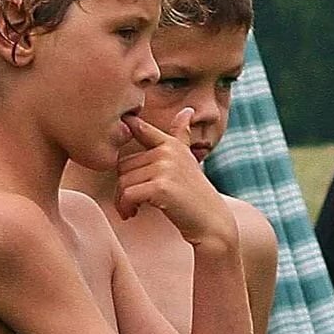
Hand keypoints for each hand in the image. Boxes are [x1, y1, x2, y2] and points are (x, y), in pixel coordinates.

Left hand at [116, 108, 235, 247]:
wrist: (210, 222)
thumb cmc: (194, 194)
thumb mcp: (187, 161)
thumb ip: (181, 136)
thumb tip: (186, 111)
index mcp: (171, 144)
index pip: (142, 130)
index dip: (130, 124)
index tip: (124, 120)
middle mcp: (168, 152)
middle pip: (123, 165)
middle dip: (123, 187)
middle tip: (130, 202)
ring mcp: (165, 168)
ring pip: (123, 182)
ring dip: (122, 201)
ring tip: (132, 209)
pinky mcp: (161, 187)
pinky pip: (128, 195)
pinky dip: (125, 207)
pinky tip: (132, 214)